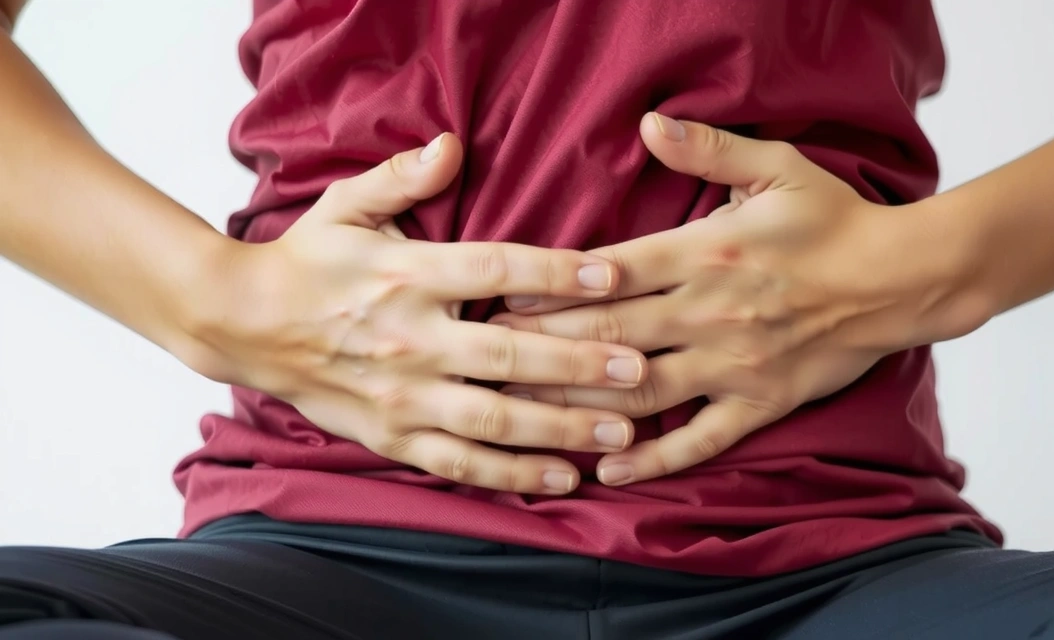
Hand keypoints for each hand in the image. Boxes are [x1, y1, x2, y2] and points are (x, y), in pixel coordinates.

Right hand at [187, 133, 647, 494]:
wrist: (239, 322)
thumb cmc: (306, 261)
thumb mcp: (343, 206)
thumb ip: (400, 177)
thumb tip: (452, 144)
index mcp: (406, 274)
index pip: (494, 270)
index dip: (556, 272)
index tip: (612, 275)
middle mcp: (408, 338)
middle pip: (507, 355)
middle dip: (579, 364)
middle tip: (640, 369)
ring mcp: (400, 395)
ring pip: (491, 419)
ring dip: (559, 428)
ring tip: (621, 434)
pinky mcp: (389, 435)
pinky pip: (458, 461)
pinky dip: (510, 473)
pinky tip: (560, 476)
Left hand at [492, 114, 980, 485]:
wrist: (900, 278)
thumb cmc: (832, 220)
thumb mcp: (775, 168)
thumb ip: (707, 149)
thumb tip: (648, 123)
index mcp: (704, 253)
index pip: (608, 274)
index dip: (548, 289)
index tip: (498, 299)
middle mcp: (709, 313)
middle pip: (608, 335)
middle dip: (542, 349)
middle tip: (487, 361)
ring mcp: (733, 365)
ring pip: (640, 391)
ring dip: (578, 404)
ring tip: (522, 417)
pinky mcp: (759, 403)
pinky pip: (699, 439)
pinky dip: (653, 458)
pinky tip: (608, 467)